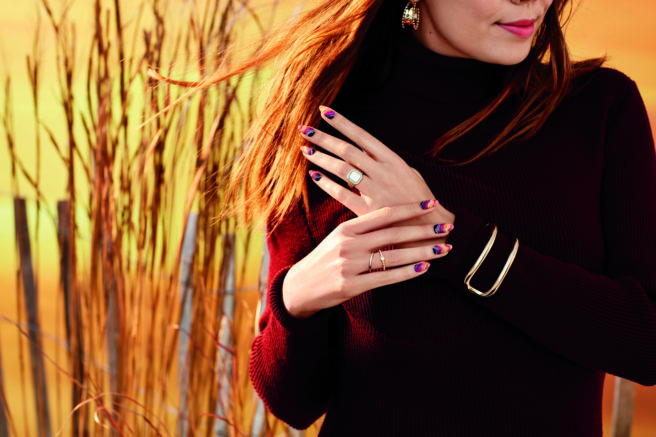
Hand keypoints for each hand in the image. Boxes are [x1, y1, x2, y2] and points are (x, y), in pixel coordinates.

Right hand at [282, 202, 452, 318]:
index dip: (410, 208)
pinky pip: (385, 278)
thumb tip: (392, 214)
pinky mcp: (351, 286)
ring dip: (422, 252)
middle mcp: (348, 244)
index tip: (432, 203)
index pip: (384, 214)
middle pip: (393, 234)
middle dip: (424, 230)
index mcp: (346, 228)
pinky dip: (407, 273)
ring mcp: (349, 266)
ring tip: (443, 249)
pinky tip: (424, 269)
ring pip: (393, 256)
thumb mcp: (338, 236)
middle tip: (447, 227)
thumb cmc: (325, 259)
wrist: (299, 287)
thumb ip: (362, 227)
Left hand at [297, 106, 454, 246]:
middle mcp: (383, 172)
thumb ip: (385, 161)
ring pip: (342, 169)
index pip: (361, 135)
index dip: (341, 122)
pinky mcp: (368, 210)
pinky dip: (326, 184)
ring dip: (321, 158)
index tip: (323, 110)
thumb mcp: (407, 172)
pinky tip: (314, 176)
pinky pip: (342, 194)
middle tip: (304, 129)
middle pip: (346, 150)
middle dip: (323, 138)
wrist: (430, 227)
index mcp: (393, 159)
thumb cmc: (419, 199)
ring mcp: (375, 190)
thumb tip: (363, 148)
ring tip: (305, 150)